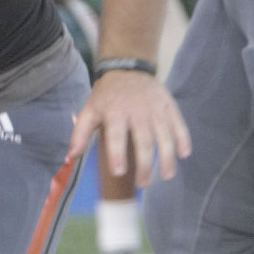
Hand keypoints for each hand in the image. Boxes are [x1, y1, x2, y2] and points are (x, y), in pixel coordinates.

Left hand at [68, 69, 190, 182]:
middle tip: (143, 184)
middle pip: (143, 141)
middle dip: (145, 165)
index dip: (117, 154)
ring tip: (166, 176)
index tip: (119, 173)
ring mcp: (156, 109)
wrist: (128, 69)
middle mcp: (137, 111)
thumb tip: (69, 158)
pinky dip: (183, 139)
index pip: (116, 136)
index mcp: (115, 112)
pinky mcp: (169, 107)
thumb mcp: (89, 110)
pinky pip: (179, 125)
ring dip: (167, 158)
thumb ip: (79, 134)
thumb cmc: (106, 97)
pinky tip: (184, 154)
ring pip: (164, 136)